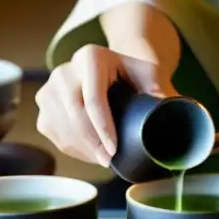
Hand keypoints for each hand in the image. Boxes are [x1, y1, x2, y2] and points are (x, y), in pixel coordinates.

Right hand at [35, 44, 175, 166]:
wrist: (115, 68)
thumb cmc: (136, 74)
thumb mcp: (151, 76)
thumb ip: (162, 91)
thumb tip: (174, 113)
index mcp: (91, 57)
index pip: (93, 98)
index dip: (103, 128)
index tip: (115, 149)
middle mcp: (65, 69)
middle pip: (73, 113)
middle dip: (92, 142)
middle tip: (110, 161)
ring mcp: (50, 86)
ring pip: (60, 125)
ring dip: (82, 148)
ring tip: (104, 160)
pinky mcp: (44, 104)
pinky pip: (53, 131)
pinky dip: (72, 147)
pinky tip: (91, 153)